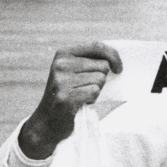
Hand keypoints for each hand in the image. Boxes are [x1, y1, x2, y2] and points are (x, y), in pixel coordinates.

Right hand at [19, 43, 121, 159]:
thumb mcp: (74, 72)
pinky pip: (94, 92)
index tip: (119, 68)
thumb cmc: (68, 94)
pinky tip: (80, 102)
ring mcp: (61, 80)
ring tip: (81, 95)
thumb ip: (91, 62)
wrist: (47, 120)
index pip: (96, 46)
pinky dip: (92, 99)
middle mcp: (61, 64)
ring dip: (96, 91)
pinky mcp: (65, 96)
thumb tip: (116, 61)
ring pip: (100, 80)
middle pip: (102, 66)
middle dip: (101, 79)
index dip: (113, 56)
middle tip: (86, 88)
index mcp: (64, 54)